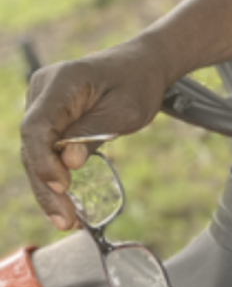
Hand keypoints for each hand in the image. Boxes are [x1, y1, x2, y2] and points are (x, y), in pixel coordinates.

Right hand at [20, 41, 168, 229]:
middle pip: (33, 144)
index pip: (37, 125)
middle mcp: (43, 90)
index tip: (61, 186)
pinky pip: (44, 149)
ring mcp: (41, 103)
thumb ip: (94, 134)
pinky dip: (52, 176)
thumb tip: (68, 163)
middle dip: (46, 185)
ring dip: (47, 188)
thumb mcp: (125, 111)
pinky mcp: (48, 117)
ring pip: (35, 152)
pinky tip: (62, 205)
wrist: (142, 65)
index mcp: (62, 81)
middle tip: (65, 219)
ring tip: (65, 221)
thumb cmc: (138, 83)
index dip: (43, 159)